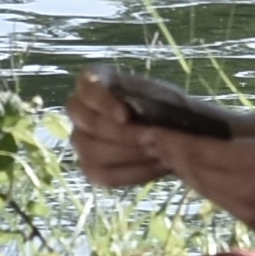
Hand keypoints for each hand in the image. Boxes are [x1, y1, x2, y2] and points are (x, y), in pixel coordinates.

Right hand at [65, 68, 173, 191]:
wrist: (176, 131)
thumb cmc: (166, 105)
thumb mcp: (165, 95)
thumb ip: (149, 99)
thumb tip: (132, 118)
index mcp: (92, 80)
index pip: (87, 88)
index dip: (103, 103)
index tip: (126, 116)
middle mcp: (79, 108)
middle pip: (88, 123)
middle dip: (123, 134)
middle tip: (154, 138)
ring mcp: (80, 138)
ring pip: (91, 151)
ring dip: (129, 154)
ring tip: (159, 152)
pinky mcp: (89, 165)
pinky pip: (102, 174)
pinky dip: (132, 172)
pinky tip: (157, 166)